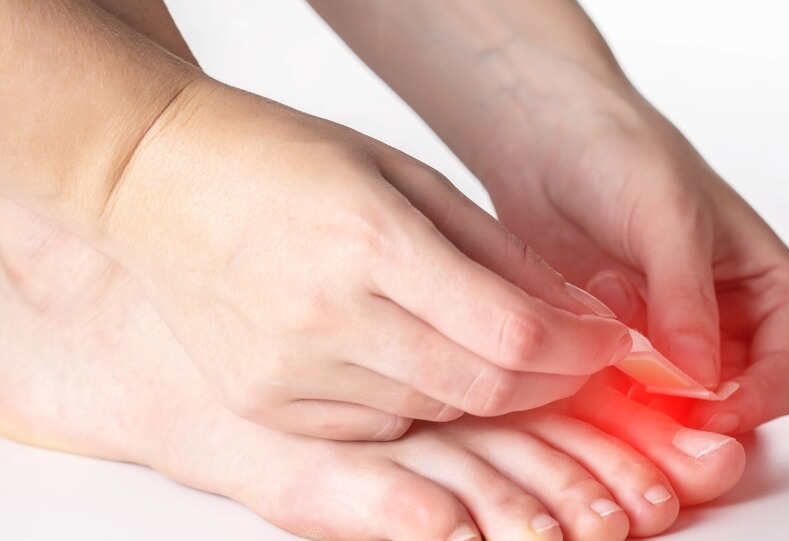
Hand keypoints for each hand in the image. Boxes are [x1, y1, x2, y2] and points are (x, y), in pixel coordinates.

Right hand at [97, 77, 631, 440]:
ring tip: (485, 346)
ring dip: (484, 389)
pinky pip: (377, 427)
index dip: (578, 348)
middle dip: (548, 382)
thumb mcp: (401, 174)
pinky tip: (413, 357)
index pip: (511, 333)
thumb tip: (571, 315)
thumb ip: (491, 250)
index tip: (603, 340)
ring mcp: (288, 372)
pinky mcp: (265, 403)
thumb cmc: (277, 158)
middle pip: (483, 390)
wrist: (155, 181)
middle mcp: (325, 318)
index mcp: (367, 240)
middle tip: (567, 355)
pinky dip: (419, 402)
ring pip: (435, 414)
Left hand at [474, 68, 788, 431]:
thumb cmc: (620, 153)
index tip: (715, 415)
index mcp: (761, 281)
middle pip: (731, 389)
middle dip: (699, 409)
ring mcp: (660, 326)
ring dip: (645, 398)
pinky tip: (581, 366)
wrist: (545, 140)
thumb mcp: (667, 216)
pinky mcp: (611, 334)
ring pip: (672, 393)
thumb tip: (702, 374)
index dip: (761, 394)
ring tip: (608, 374)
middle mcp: (716, 312)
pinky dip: (607, 385)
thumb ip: (687, 295)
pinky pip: (619, 380)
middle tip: (654, 417)